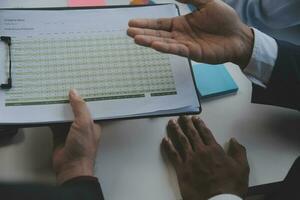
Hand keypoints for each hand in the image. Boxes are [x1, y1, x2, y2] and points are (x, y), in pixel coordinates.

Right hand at [50, 89, 100, 183]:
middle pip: (76, 110)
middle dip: (71, 101)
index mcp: (93, 123)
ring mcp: (70, 131)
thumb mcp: (84, 124)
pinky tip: (46, 109)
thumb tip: (74, 93)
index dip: (86, 98)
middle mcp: (82, 126)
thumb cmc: (83, 149)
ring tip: (55, 95)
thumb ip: (80, 108)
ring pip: (64, 116)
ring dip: (59, 108)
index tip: (80, 86)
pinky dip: (50, 117)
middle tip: (65, 88)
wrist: (71, 167)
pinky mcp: (59, 135)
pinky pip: (54, 123)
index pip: (90, 107)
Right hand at [127, 0, 253, 67]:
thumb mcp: (207, 3)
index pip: (160, 24)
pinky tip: (154, 45)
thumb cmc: (225, 20)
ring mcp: (185, 45)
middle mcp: (180, 35)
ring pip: (164, 42)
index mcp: (181, 24)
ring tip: (135, 38)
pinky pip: (177, 49)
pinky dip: (165, 47)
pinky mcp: (192, 53)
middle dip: (143, 32)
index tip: (132, 21)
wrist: (238, 36)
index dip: (146, 23)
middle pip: (157, 34)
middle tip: (128, 31)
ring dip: (149, 41)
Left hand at [161, 116, 248, 199]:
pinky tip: (165, 140)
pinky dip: (168, 146)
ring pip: (181, 141)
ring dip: (176, 131)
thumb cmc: (231, 186)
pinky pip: (173, 155)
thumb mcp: (242, 168)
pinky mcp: (182, 169)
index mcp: (214, 150)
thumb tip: (234, 140)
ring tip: (171, 123)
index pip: (205, 133)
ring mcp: (190, 160)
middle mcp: (201, 152)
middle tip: (181, 117)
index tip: (195, 118)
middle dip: (186, 124)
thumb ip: (239, 152)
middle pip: (191, 134)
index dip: (199, 124)